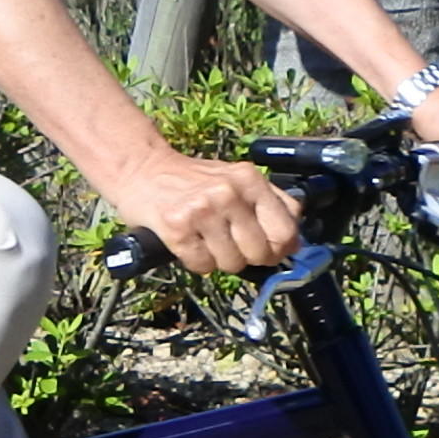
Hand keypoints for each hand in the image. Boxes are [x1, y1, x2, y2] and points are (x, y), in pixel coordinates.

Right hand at [102, 139, 301, 273]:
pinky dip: (197, 262)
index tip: (270, 252)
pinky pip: (203, 266)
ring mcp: (201, 210)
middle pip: (259, 252)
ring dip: (220, 260)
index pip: (284, 230)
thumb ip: (270, 201)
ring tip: (207, 239)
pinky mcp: (177, 228)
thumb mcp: (237, 178)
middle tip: (231, 244)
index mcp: (249, 179)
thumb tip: (296, 237)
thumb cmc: (194, 180)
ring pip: (232, 264)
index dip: (280, 249)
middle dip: (248, 257)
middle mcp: (228, 192)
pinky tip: (189, 243)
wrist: (142, 171)